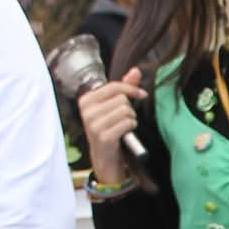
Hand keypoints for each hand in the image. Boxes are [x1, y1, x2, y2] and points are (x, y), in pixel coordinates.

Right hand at [79, 66, 147, 184]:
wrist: (105, 158)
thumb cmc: (110, 129)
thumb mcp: (114, 107)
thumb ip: (124, 87)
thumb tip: (135, 70)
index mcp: (86, 100)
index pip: (114, 86)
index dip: (131, 89)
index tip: (141, 94)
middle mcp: (87, 111)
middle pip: (122, 99)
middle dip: (129, 109)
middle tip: (123, 119)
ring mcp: (93, 124)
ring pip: (126, 110)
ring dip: (130, 119)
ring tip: (123, 126)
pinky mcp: (103, 137)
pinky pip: (127, 123)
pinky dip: (130, 127)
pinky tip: (124, 133)